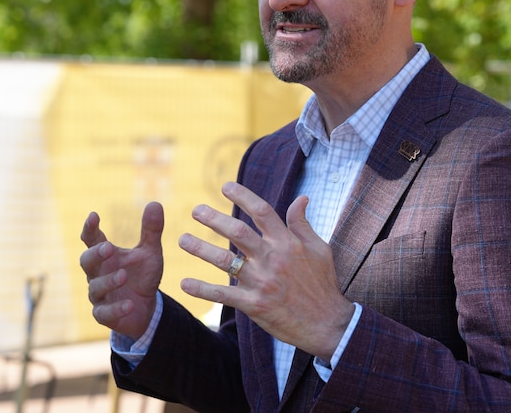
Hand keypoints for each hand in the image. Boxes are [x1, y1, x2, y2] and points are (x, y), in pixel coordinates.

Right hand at [80, 202, 164, 339]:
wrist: (147, 308)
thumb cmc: (142, 275)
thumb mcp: (150, 252)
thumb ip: (151, 230)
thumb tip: (155, 203)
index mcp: (106, 255)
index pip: (91, 239)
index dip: (90, 227)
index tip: (94, 215)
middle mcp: (97, 273)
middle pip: (86, 261)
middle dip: (95, 254)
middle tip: (108, 248)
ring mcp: (99, 294)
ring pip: (95, 287)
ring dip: (108, 281)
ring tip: (123, 275)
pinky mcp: (104, 314)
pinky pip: (104, 312)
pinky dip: (116, 309)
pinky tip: (129, 304)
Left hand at [179, 182, 354, 360]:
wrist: (327, 323)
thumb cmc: (323, 283)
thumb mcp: (320, 248)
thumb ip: (302, 223)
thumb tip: (301, 197)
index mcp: (288, 243)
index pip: (262, 212)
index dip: (243, 196)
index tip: (225, 187)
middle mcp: (273, 259)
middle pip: (238, 232)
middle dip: (214, 219)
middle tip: (196, 210)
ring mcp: (262, 282)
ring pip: (225, 262)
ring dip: (201, 249)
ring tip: (182, 240)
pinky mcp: (255, 305)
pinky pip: (223, 295)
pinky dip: (202, 289)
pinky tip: (184, 283)